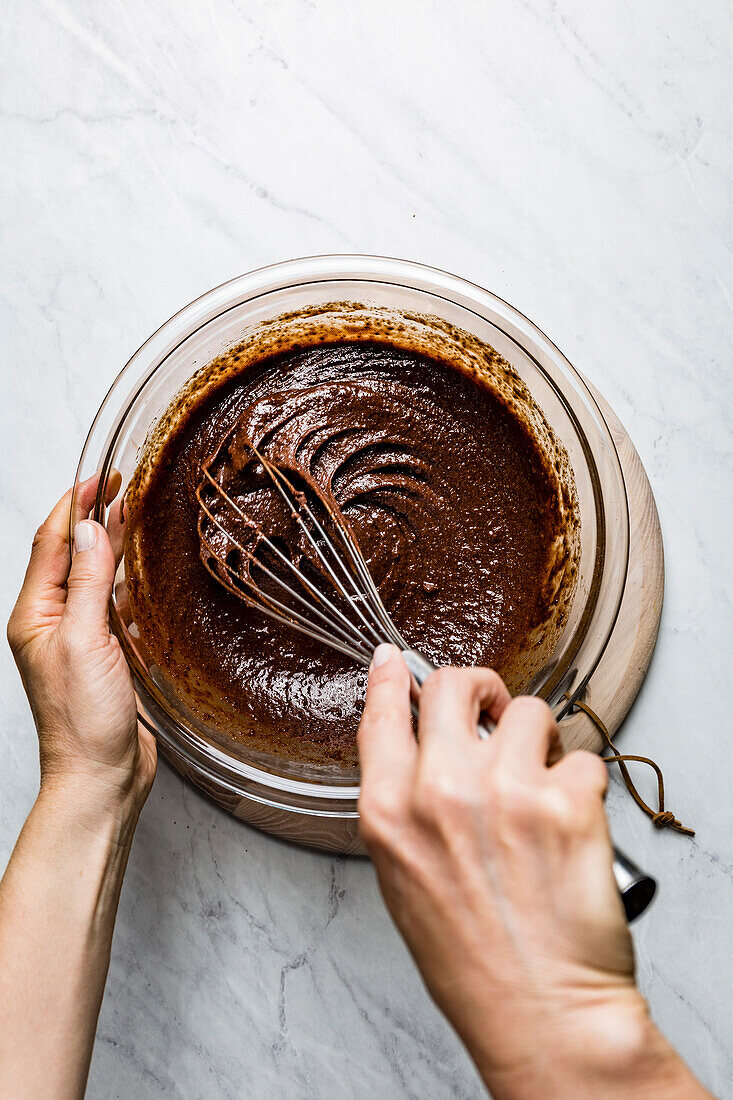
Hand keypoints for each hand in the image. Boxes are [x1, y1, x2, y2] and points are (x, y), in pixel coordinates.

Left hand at [7, 475, 155, 821]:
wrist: (100, 776)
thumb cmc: (83, 721)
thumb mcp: (85, 641)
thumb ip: (89, 583)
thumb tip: (92, 528)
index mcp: (35, 615)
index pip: (52, 543)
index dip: (74, 505)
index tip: (99, 476)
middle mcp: (52, 623)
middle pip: (70, 555)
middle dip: (92, 518)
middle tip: (121, 487)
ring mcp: (77, 639)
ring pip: (91, 578)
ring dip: (109, 545)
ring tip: (131, 516)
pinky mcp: (102, 655)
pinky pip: (110, 605)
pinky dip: (123, 581)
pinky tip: (139, 573)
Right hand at [358, 646, 702, 1098]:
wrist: (539, 1010)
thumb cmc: (470, 958)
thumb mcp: (403, 877)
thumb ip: (402, 805)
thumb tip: (417, 748)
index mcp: (389, 812)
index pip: (382, 714)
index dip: (390, 677)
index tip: (395, 660)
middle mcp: (441, 790)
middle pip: (452, 684)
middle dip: (478, 687)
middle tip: (494, 708)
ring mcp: (505, 790)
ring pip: (527, 710)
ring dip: (537, 739)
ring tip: (540, 782)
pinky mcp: (566, 801)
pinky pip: (581, 757)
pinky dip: (581, 783)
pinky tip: (571, 820)